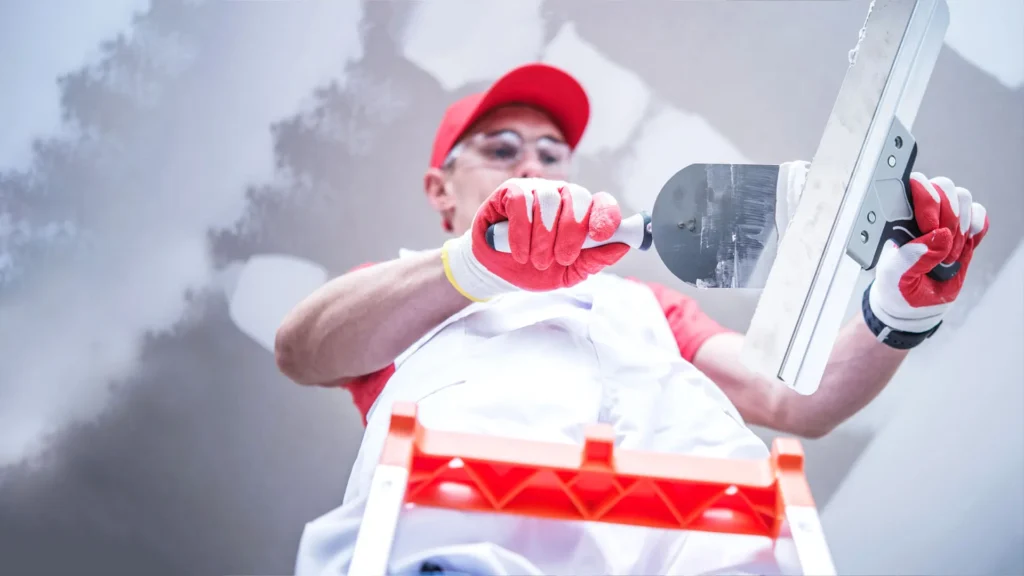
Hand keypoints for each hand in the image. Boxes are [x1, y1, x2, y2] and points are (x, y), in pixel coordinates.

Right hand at [441, 178, 629, 301]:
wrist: (498, 273)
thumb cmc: (535, 269)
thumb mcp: (569, 272)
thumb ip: (594, 259)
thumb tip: (623, 245)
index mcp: (580, 213)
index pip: (601, 202)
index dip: (606, 215)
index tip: (601, 235)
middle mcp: (561, 196)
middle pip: (577, 197)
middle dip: (571, 232)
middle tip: (561, 258)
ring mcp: (536, 190)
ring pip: (549, 201)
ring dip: (543, 236)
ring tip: (536, 260)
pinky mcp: (510, 192)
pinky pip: (521, 202)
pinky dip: (520, 231)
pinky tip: (518, 252)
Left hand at [868, 173, 989, 332]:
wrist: (916, 306)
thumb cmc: (898, 288)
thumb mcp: (894, 278)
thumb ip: (909, 258)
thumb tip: (937, 238)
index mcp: (896, 218)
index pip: (912, 186)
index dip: (926, 199)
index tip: (928, 225)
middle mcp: (920, 212)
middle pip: (943, 186)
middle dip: (947, 214)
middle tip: (942, 243)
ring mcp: (944, 219)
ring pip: (962, 197)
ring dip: (961, 225)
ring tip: (949, 252)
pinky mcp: (964, 231)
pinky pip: (979, 214)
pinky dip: (977, 227)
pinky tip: (966, 244)